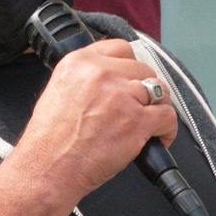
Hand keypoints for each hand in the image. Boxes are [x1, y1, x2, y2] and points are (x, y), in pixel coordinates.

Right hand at [0, 41, 176, 215]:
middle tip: (136, 108)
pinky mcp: (137, 120)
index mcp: (78, 63)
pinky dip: (167, 130)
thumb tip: (112, 80)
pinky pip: (168, 117)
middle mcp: (101, 73)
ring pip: (160, 91)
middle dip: (143, 90)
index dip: (129, 66)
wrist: (48, 167)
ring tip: (149, 123)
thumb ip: (85, 78)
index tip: (129, 79)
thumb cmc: (49, 139)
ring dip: (158, 107)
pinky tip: (157, 138)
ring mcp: (121, 95)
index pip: (120, 48)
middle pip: (143, 70)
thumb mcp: (57, 91)